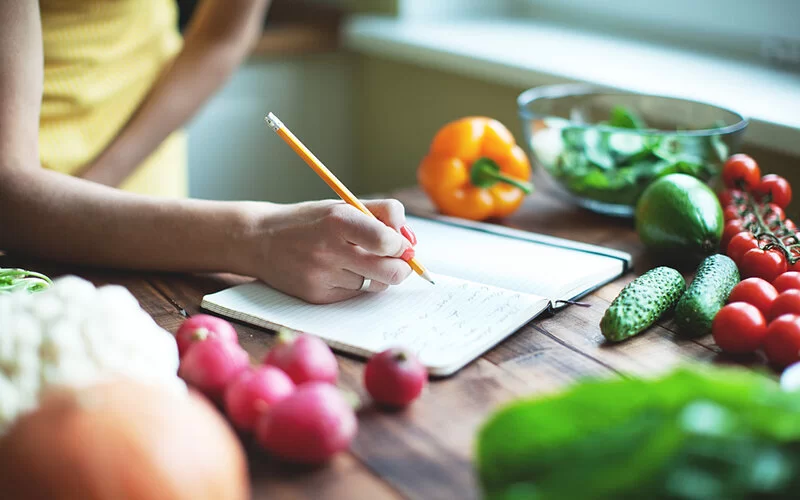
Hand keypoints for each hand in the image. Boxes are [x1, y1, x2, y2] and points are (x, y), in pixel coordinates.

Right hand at [250, 199, 415, 303]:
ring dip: (374, 275)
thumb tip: (409, 241)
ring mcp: (321, 276)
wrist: (260, 240)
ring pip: (374, 285)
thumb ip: (383, 214)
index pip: (386, 240)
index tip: (400, 244)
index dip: (401, 245)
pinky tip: (336, 271)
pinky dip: (354, 285)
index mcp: (338, 220)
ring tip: (354, 260)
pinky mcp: (317, 296)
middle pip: (390, 272)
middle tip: (397, 261)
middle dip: (401, 268)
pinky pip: (354, 295)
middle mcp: (329, 249)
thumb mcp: (343, 205)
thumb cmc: (311, 221)